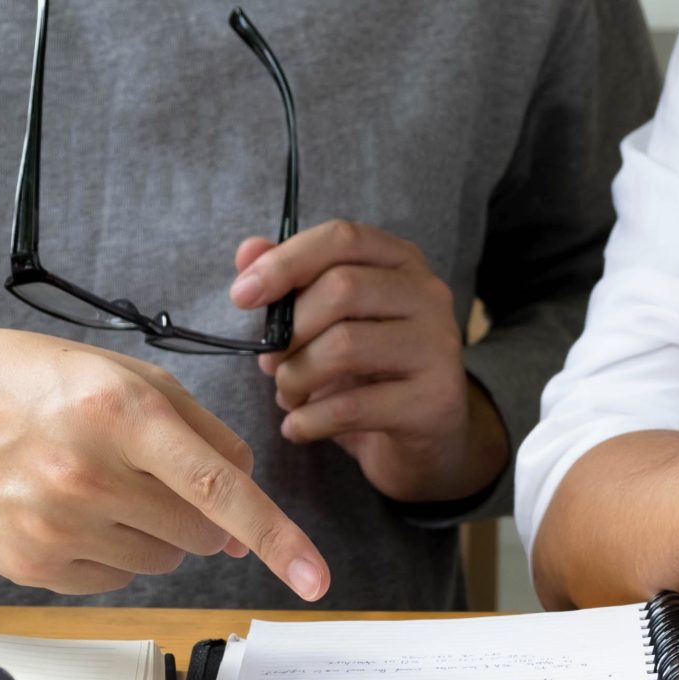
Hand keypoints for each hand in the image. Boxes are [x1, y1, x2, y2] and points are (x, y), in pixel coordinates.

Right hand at [0, 319, 328, 598]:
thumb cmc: (34, 383)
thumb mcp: (125, 375)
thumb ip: (203, 436)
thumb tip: (246, 516)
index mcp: (121, 411)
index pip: (221, 490)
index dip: (278, 537)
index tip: (318, 579)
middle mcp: (87, 473)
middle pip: (201, 534)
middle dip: (198, 515)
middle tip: (149, 476)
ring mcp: (54, 526)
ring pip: (163, 562)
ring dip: (152, 533)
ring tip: (98, 487)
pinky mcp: (30, 566)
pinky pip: (116, 581)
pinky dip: (110, 553)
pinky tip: (69, 512)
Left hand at [228, 222, 507, 502]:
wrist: (427, 441)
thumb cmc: (372, 373)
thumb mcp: (330, 323)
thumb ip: (292, 283)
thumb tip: (247, 252)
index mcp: (401, 262)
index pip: (342, 238)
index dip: (285, 261)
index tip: (241, 296)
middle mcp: (428, 295)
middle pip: (342, 288)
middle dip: (289, 330)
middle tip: (269, 364)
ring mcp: (437, 347)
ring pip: (346, 345)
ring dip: (296, 376)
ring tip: (286, 397)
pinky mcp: (434, 402)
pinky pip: (353, 407)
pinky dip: (309, 420)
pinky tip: (297, 428)